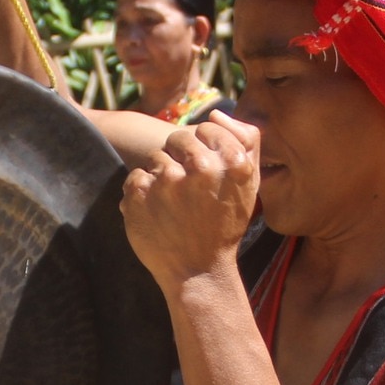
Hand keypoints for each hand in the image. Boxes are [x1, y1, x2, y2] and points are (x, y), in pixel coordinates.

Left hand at [122, 113, 261, 288]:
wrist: (199, 272)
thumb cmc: (224, 225)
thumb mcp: (248, 185)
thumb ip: (244, 141)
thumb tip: (216, 112)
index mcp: (233, 162)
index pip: (208, 127)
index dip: (204, 148)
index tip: (204, 172)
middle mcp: (201, 167)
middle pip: (178, 138)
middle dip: (179, 158)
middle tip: (186, 190)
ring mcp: (167, 181)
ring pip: (156, 158)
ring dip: (160, 178)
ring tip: (173, 207)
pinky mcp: (138, 194)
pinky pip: (135, 176)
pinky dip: (141, 194)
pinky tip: (156, 214)